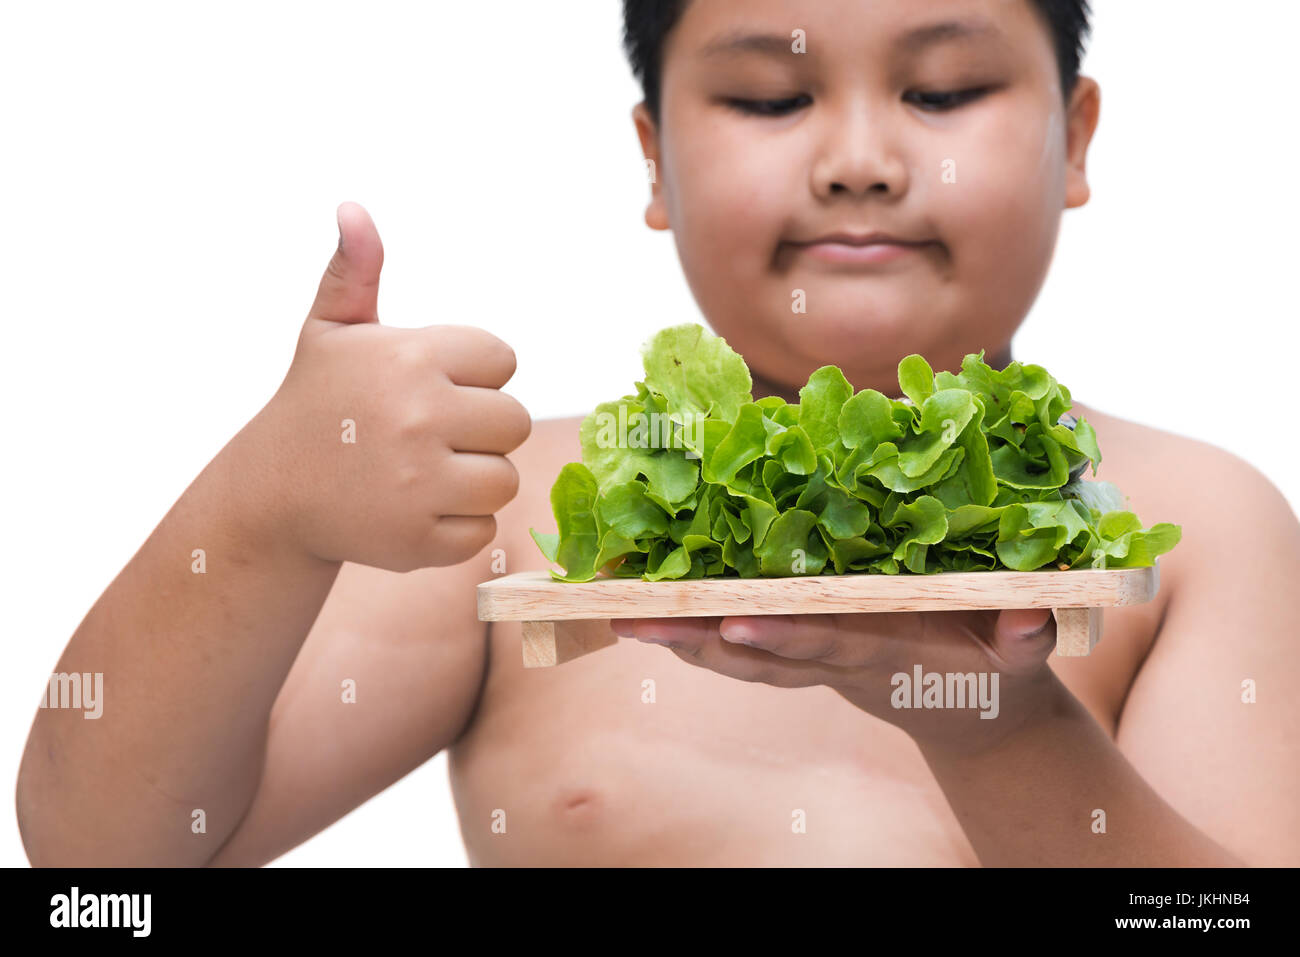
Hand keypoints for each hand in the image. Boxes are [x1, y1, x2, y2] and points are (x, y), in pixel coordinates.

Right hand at [252, 202, 530, 570]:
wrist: (272, 494)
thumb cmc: (316, 403)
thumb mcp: (329, 331)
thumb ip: (355, 271)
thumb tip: (353, 209)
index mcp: (409, 356)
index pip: (502, 360)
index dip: (473, 375)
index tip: (432, 387)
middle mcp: (418, 416)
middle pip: (514, 421)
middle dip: (481, 429)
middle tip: (430, 435)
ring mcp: (419, 484)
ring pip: (504, 479)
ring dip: (474, 480)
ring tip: (424, 473)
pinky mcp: (419, 540)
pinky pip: (483, 530)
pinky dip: (456, 527)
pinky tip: (415, 509)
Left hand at [610, 606, 1060, 753]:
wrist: (968, 714)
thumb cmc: (996, 673)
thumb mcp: (1022, 657)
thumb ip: (1027, 637)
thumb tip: (1033, 615)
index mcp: (883, 653)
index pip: (825, 644)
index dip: (782, 637)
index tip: (733, 625)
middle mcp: (836, 662)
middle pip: (758, 654)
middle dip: (698, 639)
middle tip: (635, 619)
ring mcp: (815, 664)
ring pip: (739, 658)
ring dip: (682, 639)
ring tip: (622, 617)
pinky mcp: (805, 658)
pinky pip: (742, 653)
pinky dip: (697, 638)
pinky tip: (653, 619)